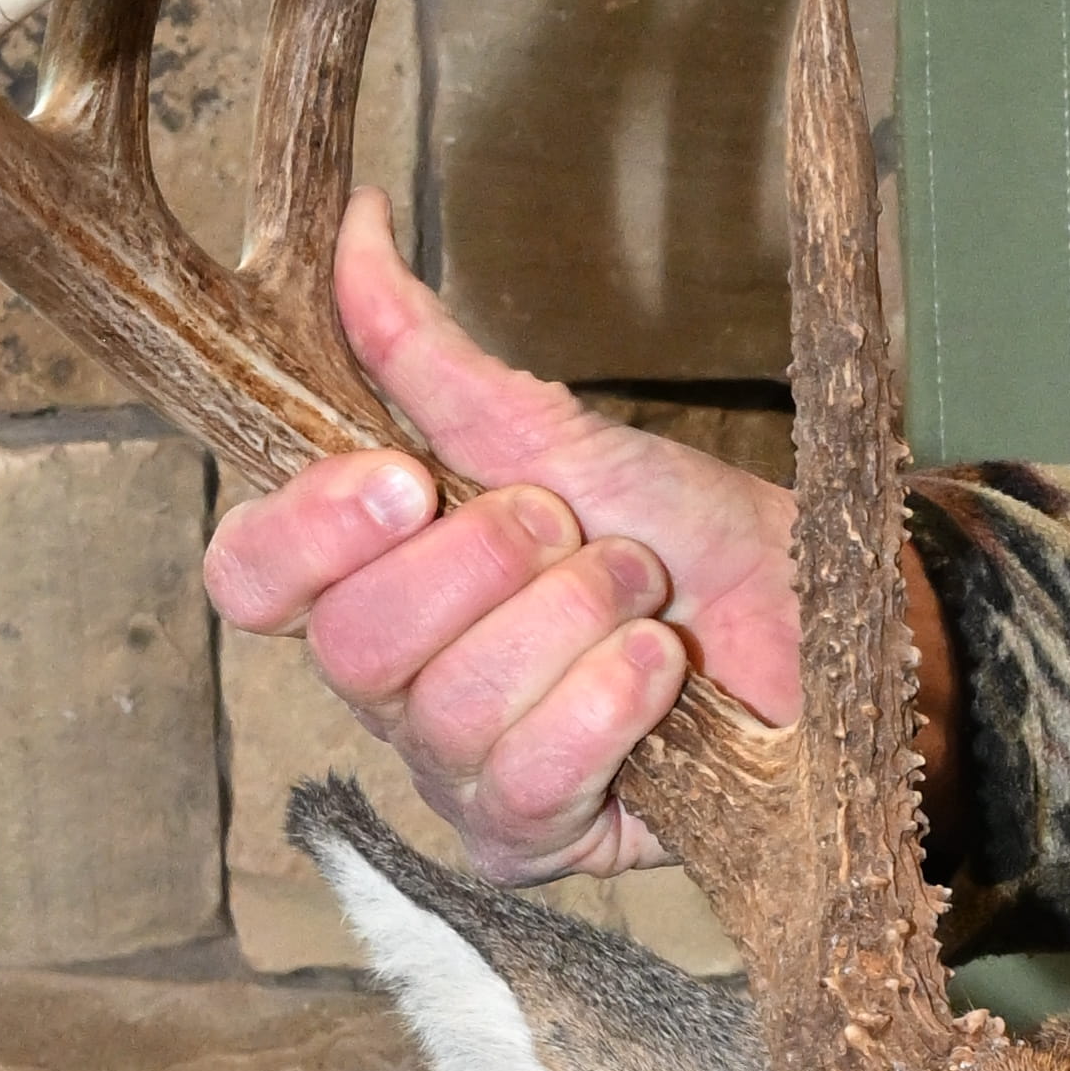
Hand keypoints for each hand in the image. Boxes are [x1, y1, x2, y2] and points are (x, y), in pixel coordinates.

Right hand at [201, 201, 800, 880]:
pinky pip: (528, 780)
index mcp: (369, 582)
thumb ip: (435, 358)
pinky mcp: (533, 841)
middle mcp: (393, 688)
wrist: (819, 617)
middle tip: (577, 532)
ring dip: (571, 626)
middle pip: (356, 645)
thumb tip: (358, 229)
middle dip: (488, 567)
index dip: (310, 530)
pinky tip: (659, 669)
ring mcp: (456, 773)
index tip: (407, 481)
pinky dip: (606, 705)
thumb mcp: (558, 436)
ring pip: (451, 710)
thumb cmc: (684, 536)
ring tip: (641, 596)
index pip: (250, 577)